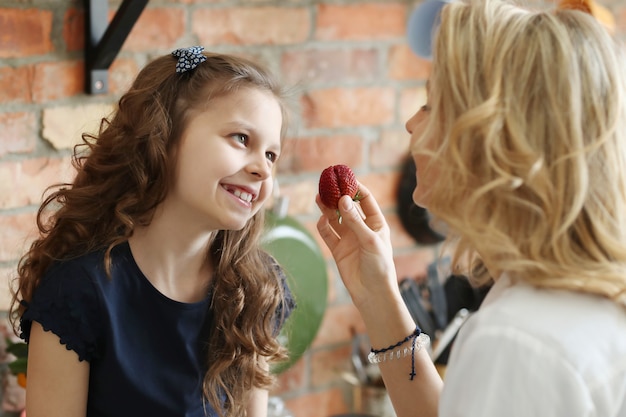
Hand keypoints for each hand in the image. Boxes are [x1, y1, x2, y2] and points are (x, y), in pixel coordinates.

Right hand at [316, 183, 398, 309]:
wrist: (372, 294)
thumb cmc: (379, 266)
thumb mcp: (370, 240)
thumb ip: (355, 220)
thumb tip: (342, 200)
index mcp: (376, 223)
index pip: (365, 199)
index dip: (355, 188)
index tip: (344, 178)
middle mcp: (362, 228)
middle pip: (347, 207)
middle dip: (337, 196)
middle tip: (326, 185)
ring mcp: (349, 239)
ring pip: (335, 219)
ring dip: (327, 208)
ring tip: (319, 197)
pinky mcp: (338, 250)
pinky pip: (328, 234)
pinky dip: (323, 226)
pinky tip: (321, 219)